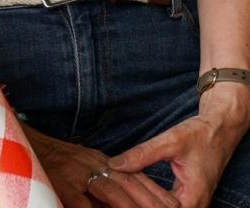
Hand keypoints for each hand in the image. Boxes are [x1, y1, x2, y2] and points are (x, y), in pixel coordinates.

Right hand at [23, 126, 178, 207]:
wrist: (24, 144)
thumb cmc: (53, 160)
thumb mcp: (81, 164)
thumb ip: (100, 179)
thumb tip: (123, 195)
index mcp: (100, 159)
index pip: (134, 176)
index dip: (154, 191)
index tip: (173, 204)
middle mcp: (93, 164)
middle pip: (129, 184)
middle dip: (152, 201)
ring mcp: (79, 175)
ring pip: (113, 193)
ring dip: (133, 207)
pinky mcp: (64, 187)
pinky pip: (85, 204)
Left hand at [111, 94, 247, 207]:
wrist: (219, 131)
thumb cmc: (199, 135)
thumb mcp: (170, 141)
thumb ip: (142, 154)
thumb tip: (114, 165)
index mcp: (193, 198)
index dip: (139, 205)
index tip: (117, 194)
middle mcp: (194, 207)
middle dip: (137, 203)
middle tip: (113, 190)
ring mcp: (191, 205)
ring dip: (142, 201)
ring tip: (119, 188)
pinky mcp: (186, 199)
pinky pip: (166, 205)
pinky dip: (149, 198)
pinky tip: (132, 187)